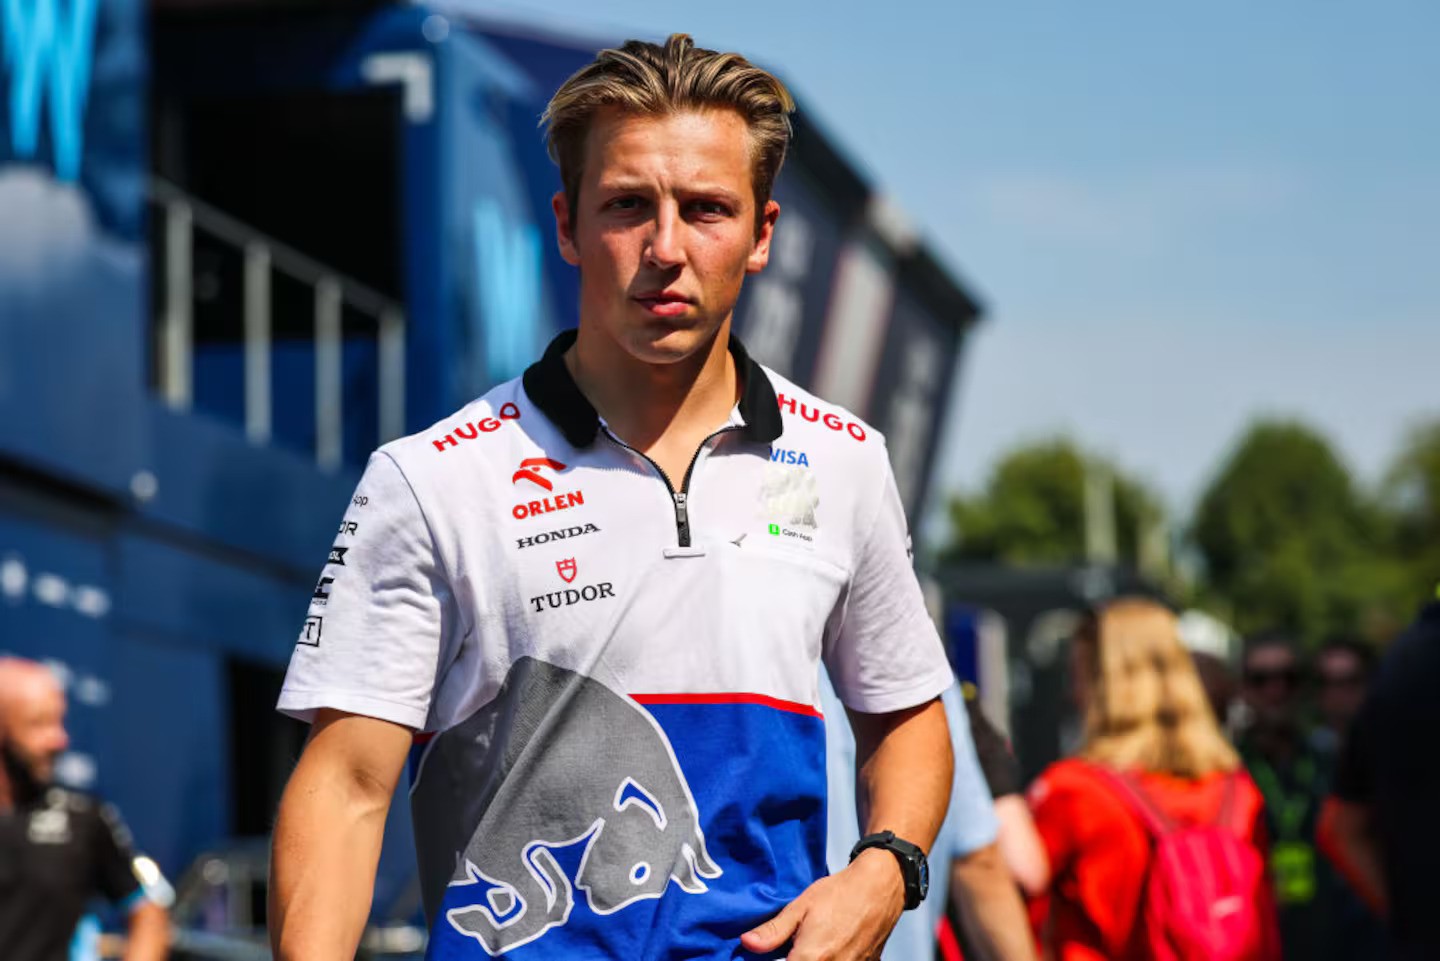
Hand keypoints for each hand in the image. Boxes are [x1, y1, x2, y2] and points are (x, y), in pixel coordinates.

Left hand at [741, 848, 905, 959]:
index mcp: (810, 958)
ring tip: (812, 946)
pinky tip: (833, 947)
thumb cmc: (838, 893)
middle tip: (793, 949)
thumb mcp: (801, 906)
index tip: (780, 953)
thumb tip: (747, 943)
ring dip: (813, 959)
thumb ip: (774, 931)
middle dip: (797, 960)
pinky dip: (836, 959)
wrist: (880, 886)